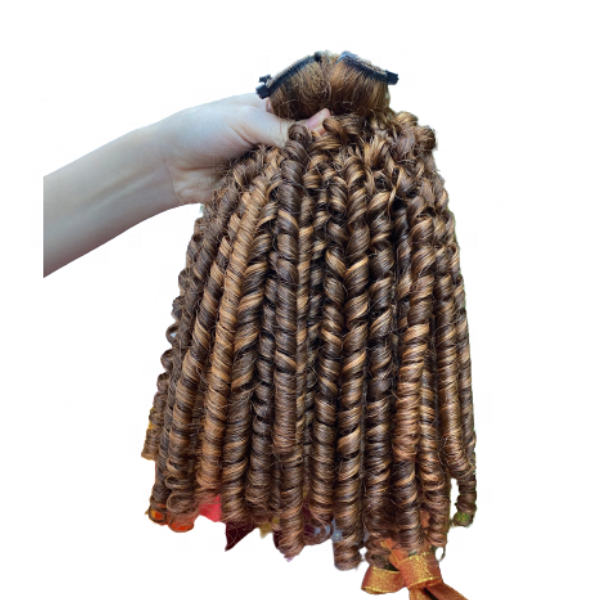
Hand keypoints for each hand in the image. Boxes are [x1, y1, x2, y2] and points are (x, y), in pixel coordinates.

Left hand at [148, 93, 330, 207]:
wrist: (170, 166)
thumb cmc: (202, 130)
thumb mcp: (246, 120)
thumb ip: (283, 127)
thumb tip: (326, 122)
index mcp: (272, 111)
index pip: (308, 113)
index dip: (325, 123)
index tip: (343, 133)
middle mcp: (273, 137)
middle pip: (306, 146)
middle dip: (316, 154)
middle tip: (336, 161)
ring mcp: (268, 164)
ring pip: (296, 170)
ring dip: (301, 175)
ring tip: (320, 179)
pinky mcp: (261, 189)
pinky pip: (281, 191)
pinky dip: (286, 193)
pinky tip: (300, 195)